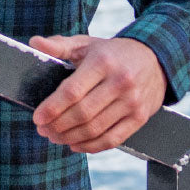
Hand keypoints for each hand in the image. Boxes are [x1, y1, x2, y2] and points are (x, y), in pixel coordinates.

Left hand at [29, 35, 166, 153]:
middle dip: (58, 125)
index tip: (37, 117)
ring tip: (54, 137)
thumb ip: (59, 45)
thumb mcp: (86, 43)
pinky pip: (113, 139)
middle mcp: (120, 82)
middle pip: (82, 113)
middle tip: (42, 129)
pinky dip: (91, 146)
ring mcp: (132, 102)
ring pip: (95, 129)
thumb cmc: (112, 52)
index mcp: (102, 62)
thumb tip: (34, 43)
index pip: (73, 91)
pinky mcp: (140, 117)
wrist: (156, 58)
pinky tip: (75, 144)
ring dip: (70, 137)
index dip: (52, 107)